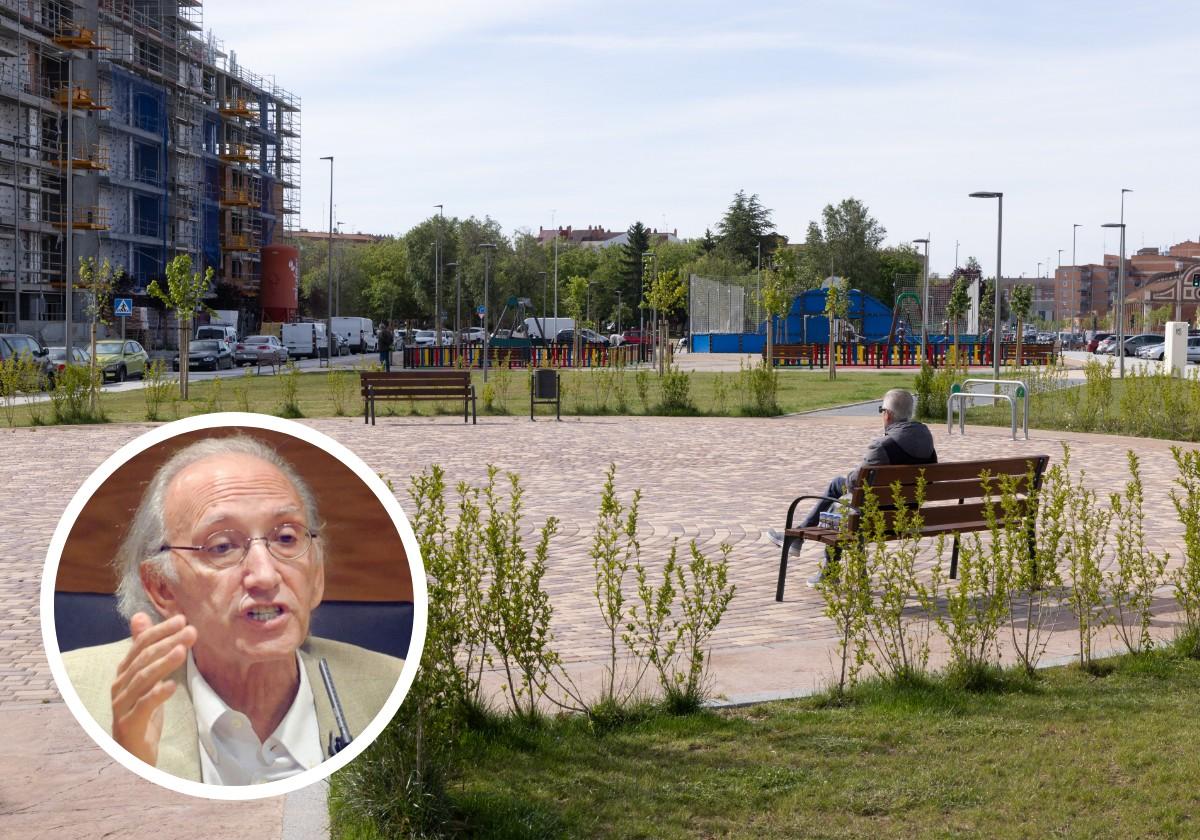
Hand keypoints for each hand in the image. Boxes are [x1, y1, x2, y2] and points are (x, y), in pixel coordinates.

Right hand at [110, 613, 196, 766]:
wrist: (132, 753)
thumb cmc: (141, 713)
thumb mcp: (146, 680)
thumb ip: (144, 650)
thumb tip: (140, 616)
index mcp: (124, 674)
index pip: (140, 645)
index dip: (160, 631)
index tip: (182, 619)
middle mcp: (119, 687)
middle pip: (143, 659)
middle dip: (168, 642)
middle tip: (191, 631)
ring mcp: (121, 706)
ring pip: (142, 680)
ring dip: (163, 663)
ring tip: (183, 651)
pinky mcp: (128, 725)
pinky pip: (143, 707)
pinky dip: (157, 695)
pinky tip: (172, 686)